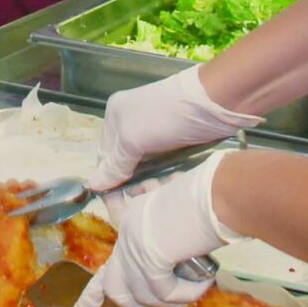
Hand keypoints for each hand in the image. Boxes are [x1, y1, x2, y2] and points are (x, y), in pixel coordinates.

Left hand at [71, 153, 240, 306]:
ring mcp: (135, 243)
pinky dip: (187, 293)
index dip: (88, 302)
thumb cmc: (211, 201)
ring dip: (175, 300)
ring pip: (143, 297)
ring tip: (198, 284)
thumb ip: (170, 248)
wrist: (219, 190)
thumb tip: (173, 274)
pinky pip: (164, 293)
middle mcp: (127, 233)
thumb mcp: (183, 222)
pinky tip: (204, 280)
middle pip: (115, 291)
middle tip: (171, 300)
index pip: (104, 269)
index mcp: (133, 224)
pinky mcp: (150, 254)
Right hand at [87, 65, 263, 190]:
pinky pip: (164, 165)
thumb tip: (92, 185)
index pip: (104, 155)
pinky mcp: (176, 141)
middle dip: (133, 182)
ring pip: (146, 167)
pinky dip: (166, 176)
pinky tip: (172, 186)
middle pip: (125, 163)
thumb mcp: (134, 138)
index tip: (119, 203)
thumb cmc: (167, 117)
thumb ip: (115, 163)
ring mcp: (155, 132)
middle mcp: (132, 123)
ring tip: (160, 193)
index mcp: (115, 116)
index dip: (109, 179)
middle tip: (144, 197)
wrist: (215, 102)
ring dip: (152, 181)